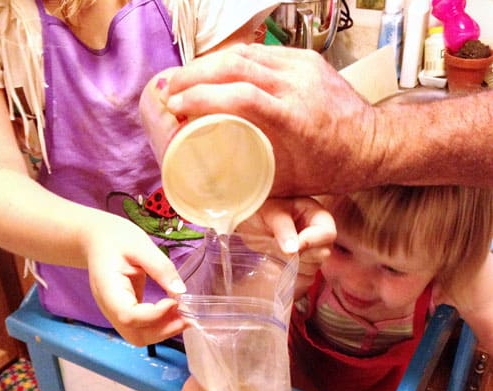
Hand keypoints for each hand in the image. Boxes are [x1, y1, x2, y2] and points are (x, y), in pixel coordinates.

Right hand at [84, 213, 187, 345]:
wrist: (97, 240)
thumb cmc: (116, 239)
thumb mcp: (141, 246)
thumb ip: (160, 267)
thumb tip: (180, 291)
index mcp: (108, 288)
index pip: (128, 315)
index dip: (154, 315)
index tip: (174, 302)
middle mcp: (109, 307)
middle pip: (135, 335)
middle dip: (163, 330)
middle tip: (186, 316)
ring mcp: (115, 313)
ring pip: (138, 337)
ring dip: (163, 332)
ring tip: (183, 317)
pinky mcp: (125, 312)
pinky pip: (141, 329)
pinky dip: (159, 327)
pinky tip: (174, 314)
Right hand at [160, 44, 376, 194]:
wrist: (375, 143)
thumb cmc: (334, 168)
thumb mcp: (290, 181)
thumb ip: (251, 172)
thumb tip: (214, 172)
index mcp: (295, 118)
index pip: (240, 95)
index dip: (202, 97)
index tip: (175, 106)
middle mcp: (298, 84)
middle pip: (236, 64)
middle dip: (195, 73)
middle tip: (170, 88)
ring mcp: (303, 66)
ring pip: (246, 52)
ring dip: (209, 63)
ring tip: (186, 79)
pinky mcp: (305, 58)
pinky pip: (260, 53)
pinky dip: (232, 61)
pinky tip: (216, 72)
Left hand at [237, 197, 335, 297]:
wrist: (250, 221)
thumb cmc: (262, 208)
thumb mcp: (270, 212)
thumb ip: (283, 227)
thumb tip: (293, 250)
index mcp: (317, 215)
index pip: (327, 233)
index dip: (310, 242)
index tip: (290, 247)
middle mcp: (319, 235)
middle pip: (323, 253)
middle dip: (300, 255)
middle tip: (278, 248)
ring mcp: (312, 253)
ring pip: (313, 268)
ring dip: (293, 265)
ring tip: (274, 251)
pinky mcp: (303, 267)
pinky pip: (303, 278)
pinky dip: (289, 275)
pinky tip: (276, 262)